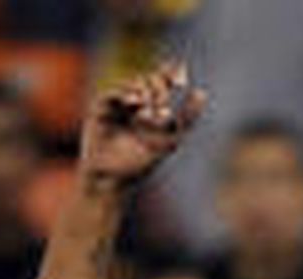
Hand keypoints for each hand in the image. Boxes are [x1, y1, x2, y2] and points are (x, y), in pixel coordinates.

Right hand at [81, 62, 205, 188]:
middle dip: (159, 89)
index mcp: (151, 105)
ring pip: (134, 84)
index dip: (171, 74)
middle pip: (150, 80)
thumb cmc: (139, 164)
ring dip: (145, 93)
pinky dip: (125, 94)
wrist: (112, 181)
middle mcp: (134, 101)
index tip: (181, 81)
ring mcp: (117, 103)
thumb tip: (202, 92)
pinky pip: (113, 92)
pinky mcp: (100, 107)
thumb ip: (187, 118)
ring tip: (149, 110)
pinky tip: (135, 102)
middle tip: (163, 106)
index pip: (163, 80)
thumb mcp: (169, 140)